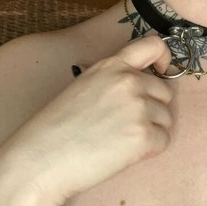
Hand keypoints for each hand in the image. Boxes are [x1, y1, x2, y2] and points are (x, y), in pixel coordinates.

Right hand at [0, 36, 173, 205]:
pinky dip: (150, 150)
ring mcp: (138, 107)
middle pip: (165, 91)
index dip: (164, 59)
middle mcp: (129, 81)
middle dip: (153, 108)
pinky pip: (163, 141)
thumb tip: (139, 86)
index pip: (154, 46)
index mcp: (112, 65)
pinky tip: (124, 154)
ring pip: (166, 118)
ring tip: (120, 140)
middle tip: (126, 124)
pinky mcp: (142, 136)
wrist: (40, 159)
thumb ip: (113, 79)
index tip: (162, 72)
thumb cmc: (56, 127)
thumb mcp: (84, 85)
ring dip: (152, 130)